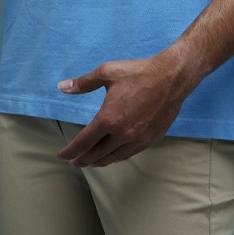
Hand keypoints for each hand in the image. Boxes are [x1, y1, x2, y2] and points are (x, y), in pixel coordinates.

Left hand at [55, 45, 192, 167]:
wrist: (171, 78)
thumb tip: (62, 87)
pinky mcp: (150, 140)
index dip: (70, 151)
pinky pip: (129, 154)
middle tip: (73, 162)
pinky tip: (113, 155)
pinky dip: (116, 157)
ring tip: (90, 162)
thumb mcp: (107, 72)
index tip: (62, 155)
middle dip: (82, 160)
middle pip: (97, 154)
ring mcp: (138, 139)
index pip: (83, 142)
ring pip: (113, 158)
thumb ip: (83, 83)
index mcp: (108, 119)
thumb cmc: (138, 73)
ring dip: (99, 162)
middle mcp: (122, 134)